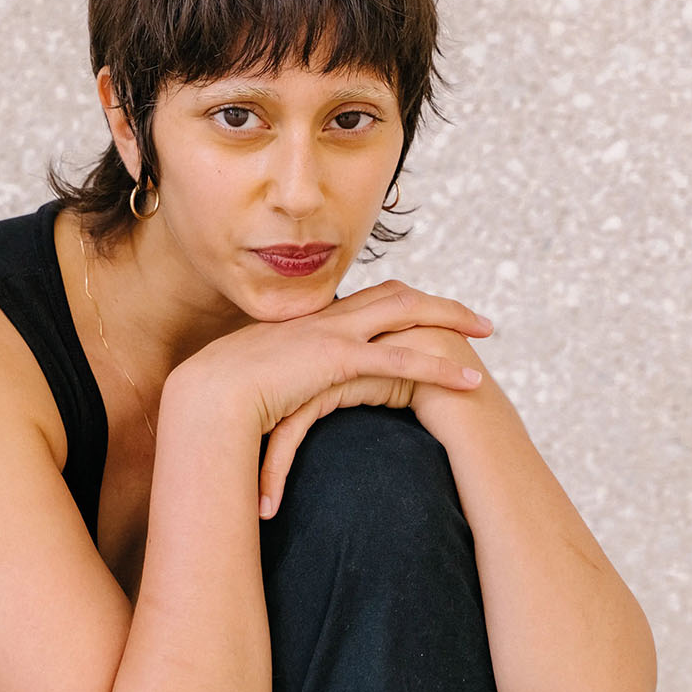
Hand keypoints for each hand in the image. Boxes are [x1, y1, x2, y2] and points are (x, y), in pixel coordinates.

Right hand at [175, 280, 492, 517]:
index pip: (365, 300)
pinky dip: (441, 369)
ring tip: (486, 333)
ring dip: (452, 321)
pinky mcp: (339, 359)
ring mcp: (333, 332)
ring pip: (408, 313)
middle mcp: (324, 316)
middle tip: (475, 318)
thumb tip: (281, 394)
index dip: (401, 302)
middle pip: (397, 293)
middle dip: (439, 303)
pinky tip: (470, 381)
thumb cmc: (221, 398)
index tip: (426, 313)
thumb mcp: (255, 380)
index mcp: (306, 320)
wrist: (206, 397)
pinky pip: (403, 361)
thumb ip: (277, 379)